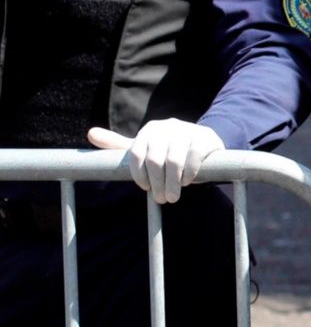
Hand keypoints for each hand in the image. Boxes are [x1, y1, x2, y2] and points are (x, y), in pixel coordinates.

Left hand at [87, 119, 224, 204]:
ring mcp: (186, 130)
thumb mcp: (145, 147)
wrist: (202, 141)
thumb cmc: (168, 149)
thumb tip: (90, 133)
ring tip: (173, 197)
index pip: (136, 153)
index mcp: (149, 130)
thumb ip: (119, 144)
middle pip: (155, 160)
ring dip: (172, 182)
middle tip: (161, 199)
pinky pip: (193, 157)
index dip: (140, 174)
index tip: (145, 188)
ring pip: (174, 160)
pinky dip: (188, 173)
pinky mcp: (203, 137)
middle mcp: (166, 127)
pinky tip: (186, 182)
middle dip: (157, 183)